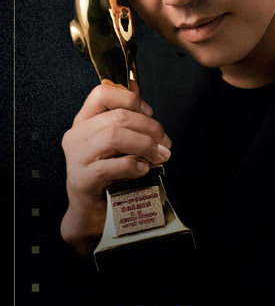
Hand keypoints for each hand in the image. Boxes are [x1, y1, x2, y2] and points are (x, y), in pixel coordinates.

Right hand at [60, 81, 170, 257]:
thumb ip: (128, 125)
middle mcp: (77, 135)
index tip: (149, 113)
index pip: (102, 92)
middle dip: (150, 127)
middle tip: (166, 143)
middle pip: (117, 117)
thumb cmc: (107, 175)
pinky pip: (112, 165)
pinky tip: (143, 169)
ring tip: (160, 156)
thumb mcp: (116, 144)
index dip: (130, 98)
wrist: (90, 212)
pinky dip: (134, 165)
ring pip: (115, 136)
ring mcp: (76, 158)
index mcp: (84, 121)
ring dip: (145, 145)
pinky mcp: (82, 180)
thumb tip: (151, 113)